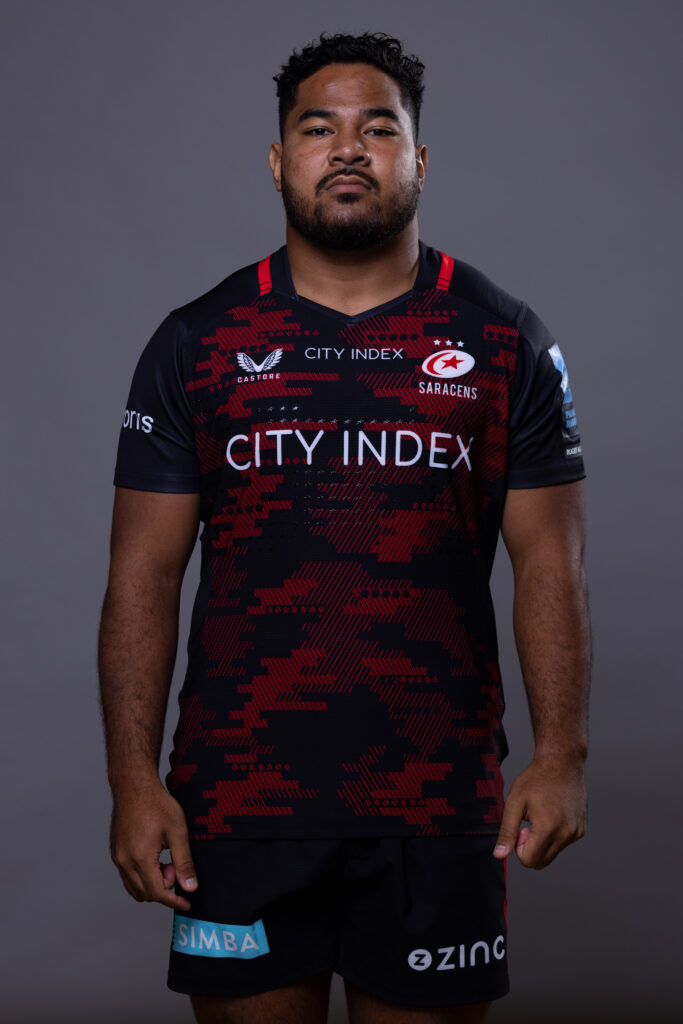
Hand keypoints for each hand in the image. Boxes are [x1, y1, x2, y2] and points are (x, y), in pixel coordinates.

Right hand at [109, 780, 197, 909]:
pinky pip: (128, 877)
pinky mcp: (116, 852)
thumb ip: (184, 862)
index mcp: (140, 858)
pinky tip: (156, 859)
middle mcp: (124, 861)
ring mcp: (117, 857)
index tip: (187, 903)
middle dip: (165, 889)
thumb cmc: (157, 804)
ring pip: (134, 888)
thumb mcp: (178, 831)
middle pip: (145, 894)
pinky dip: (143, 877)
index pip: (157, 893)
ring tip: (167, 862)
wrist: (134, 785)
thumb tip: (190, 888)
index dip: (174, 901)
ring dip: (153, 884)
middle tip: (177, 867)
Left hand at [492, 755, 586, 868]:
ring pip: (552, 855)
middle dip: (530, 848)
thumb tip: (499, 855)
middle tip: (528, 823)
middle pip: (541, 862)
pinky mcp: (581, 830)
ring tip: (541, 816)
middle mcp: (566, 834)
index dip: (519, 847)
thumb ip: (507, 831)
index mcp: (548, 828)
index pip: (529, 861)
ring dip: (542, 842)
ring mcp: (576, 833)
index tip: (521, 827)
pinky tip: (552, 813)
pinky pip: (562, 845)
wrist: (562, 762)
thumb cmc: (536, 779)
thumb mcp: (514, 802)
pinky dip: (554, 836)